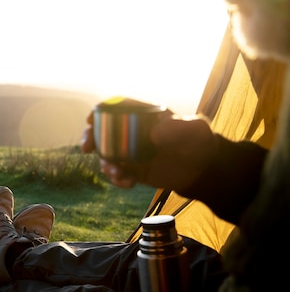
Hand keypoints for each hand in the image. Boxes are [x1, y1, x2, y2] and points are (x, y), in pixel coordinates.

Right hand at [82, 111, 217, 191]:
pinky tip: (127, 183)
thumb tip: (154, 133)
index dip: (100, 111)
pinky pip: (118, 173)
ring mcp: (131, 152)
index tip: (90, 119)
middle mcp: (133, 132)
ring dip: (105, 164)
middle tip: (87, 148)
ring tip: (116, 173)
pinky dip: (117, 179)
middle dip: (90, 138)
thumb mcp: (195, 129)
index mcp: (144, 116)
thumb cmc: (199, 141)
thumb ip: (178, 127)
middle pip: (103, 131)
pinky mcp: (133, 170)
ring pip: (107, 155)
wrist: (203, 169)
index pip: (117, 108)